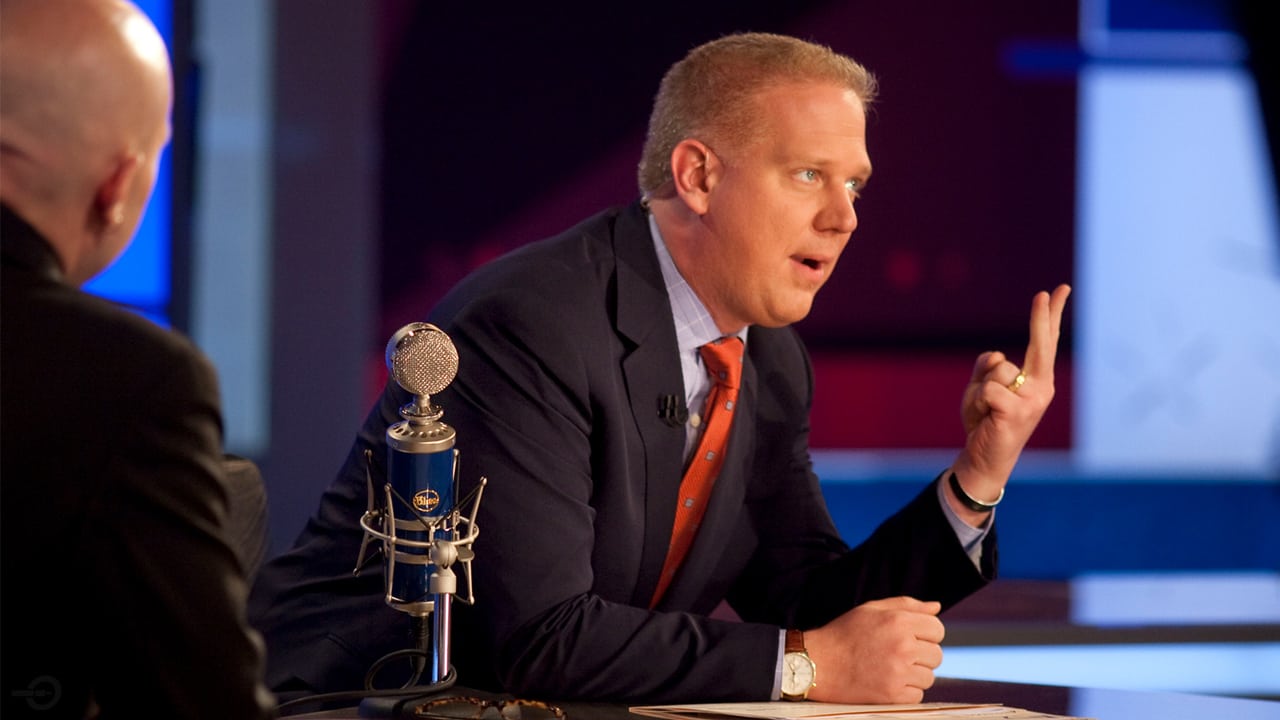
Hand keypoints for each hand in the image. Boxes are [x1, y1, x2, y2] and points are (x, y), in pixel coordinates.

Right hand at [804, 596, 944, 703]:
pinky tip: (887, 681)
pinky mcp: (892, 694)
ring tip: (891, 668)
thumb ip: (907, 605)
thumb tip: (937, 607)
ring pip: (929, 677)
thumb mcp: (872, 609)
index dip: (926, 633)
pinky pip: (917, 695)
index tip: (911, 638)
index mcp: (899, 621)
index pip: (938, 629)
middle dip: (922, 655)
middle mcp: (902, 646)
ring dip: (915, 675)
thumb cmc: (845, 633)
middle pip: (937, 655)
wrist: (819, 663)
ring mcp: (898, 672)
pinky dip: (906, 691)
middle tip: (898, 654)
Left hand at [949, 285, 1070, 514]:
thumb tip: (997, 355)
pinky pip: (987, 389)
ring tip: (984, 409)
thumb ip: (988, 367)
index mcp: (1037, 380)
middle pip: (1040, 345)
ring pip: (997, 370)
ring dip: (978, 388)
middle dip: (1041, 318)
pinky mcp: (1016, 412)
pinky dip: (976, 401)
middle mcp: (1042, 388)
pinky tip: (983, 418)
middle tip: (1044, 291)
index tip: (1059, 289)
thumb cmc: (986, 420)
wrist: (983, 457)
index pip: (1045, 341)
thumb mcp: (983, 388)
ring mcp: (1032, 401)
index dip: (1051, 314)